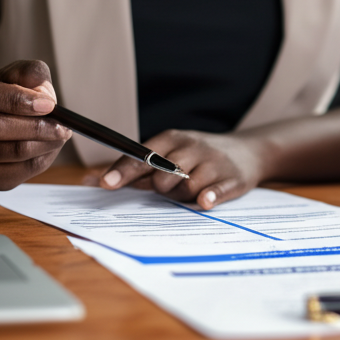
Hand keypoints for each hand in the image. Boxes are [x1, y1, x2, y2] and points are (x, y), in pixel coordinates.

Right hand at [0, 60, 70, 188]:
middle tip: (64, 126)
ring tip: (60, 134)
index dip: (18, 100)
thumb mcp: (20, 77)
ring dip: (46, 143)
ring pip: (13, 151)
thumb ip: (31, 74)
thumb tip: (43, 95)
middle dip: (37, 127)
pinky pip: (22, 170)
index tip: (49, 105)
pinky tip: (49, 147)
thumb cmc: (11, 99)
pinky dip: (44, 158)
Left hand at [99, 129, 264, 208]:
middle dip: (160, 188)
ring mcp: (214, 162)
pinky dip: (208, 196)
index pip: (143, 156)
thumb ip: (136, 168)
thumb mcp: (172, 152)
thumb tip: (88, 179)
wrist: (251, 151)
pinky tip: (205, 201)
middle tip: (168, 188)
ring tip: (192, 190)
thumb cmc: (200, 155)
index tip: (105, 184)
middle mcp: (193, 147)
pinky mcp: (233, 178)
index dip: (123, 171)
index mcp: (174, 138)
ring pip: (186, 188)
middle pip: (163, 175)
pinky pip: (216, 190)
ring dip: (182, 197)